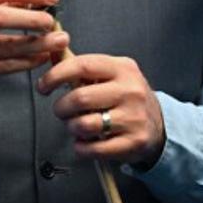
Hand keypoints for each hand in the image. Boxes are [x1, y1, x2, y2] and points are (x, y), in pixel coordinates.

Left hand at [37, 54, 165, 166]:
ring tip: (75, 126)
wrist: (158, 124)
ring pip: (84, 124)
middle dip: (61, 107)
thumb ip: (84, 67)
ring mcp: (133, 117)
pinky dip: (81, 147)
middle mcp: (130, 91)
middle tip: (61, 110)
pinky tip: (83, 142)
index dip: (56, 75)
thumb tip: (52, 53)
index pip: (82, 65)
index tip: (44, 85)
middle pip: (80, 97)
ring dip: (71, 128)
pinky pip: (94, 149)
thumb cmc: (126, 97)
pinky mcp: (133, 142)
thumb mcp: (112, 74)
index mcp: (122, 68)